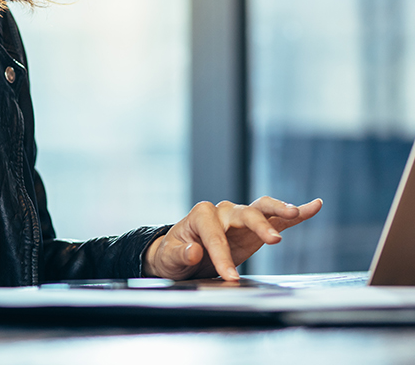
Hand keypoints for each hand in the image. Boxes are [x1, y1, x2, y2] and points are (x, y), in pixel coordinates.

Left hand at [142, 197, 321, 280]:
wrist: (181, 255)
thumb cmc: (174, 254)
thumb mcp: (169, 258)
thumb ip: (180, 254)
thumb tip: (194, 251)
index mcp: (201, 215)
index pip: (214, 235)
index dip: (222, 256)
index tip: (230, 277)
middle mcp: (222, 211)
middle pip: (244, 213)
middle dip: (258, 226)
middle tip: (273, 240)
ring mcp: (240, 218)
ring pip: (262, 209)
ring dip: (279, 210)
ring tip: (295, 212)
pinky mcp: (255, 229)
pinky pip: (277, 219)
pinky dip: (296, 213)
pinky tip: (314, 206)